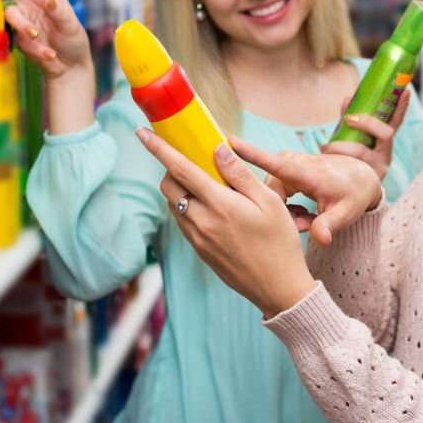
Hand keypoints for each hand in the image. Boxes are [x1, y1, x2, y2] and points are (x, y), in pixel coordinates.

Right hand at [0, 0, 94, 133]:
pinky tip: (50, 55)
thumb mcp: (71, 26)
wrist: (70, 66)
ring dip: (23, 25)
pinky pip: (21, 39)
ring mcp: (23, 20)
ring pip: (12, 15)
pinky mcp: (19, 38)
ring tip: (36, 36)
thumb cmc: (73, 41)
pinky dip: (36, 48)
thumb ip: (59, 13)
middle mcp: (31, 5)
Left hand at [136, 129, 317, 318]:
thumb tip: (217, 149)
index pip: (181, 169)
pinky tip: (213, 209)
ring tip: (209, 187)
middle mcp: (201, 222)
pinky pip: (183, 222)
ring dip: (181, 190)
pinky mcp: (200, 252)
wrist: (279, 288)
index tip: (141, 133)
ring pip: (174, 205)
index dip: (159, 149)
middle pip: (168, 187)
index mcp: (219, 205)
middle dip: (172, 169)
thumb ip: (239, 174)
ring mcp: (198, 239)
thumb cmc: (280, 242)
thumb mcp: (269, 201)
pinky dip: (189, 208)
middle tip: (194, 162)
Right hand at [231, 137, 382, 246]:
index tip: (230, 143)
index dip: (252, 155)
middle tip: (305, 225)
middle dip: (281, 211)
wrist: (360, 178)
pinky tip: (302, 213)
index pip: (276, 164)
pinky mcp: (288, 167)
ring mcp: (291, 164)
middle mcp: (296, 164)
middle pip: (270, 190)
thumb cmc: (354, 195)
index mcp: (308, 173)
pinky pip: (275, 188)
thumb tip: (321, 240)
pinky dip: (284, 204)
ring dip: (283, 208)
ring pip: (271, 191)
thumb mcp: (347, 213)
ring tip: (307, 219)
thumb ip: (330, 225)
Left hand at [321, 89, 410, 179]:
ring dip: (341, 146)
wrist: (352, 194)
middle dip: (366, 123)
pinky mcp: (365, 182)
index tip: (406, 91)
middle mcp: (386, 155)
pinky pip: (350, 167)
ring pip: (362, 152)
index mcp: (384, 143)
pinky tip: (324, 157)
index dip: (402, 107)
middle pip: (386, 134)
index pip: (397, 122)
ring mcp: (377, 169)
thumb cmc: (352, 161)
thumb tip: (348, 99)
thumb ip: (352, 120)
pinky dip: (334, 159)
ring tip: (325, 146)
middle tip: (347, 119)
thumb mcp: (355, 139)